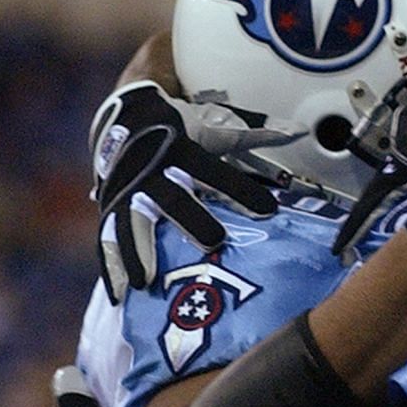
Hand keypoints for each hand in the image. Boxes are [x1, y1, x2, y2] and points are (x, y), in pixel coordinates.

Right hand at [90, 81, 292, 301]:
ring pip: (131, 222)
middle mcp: (153, 171)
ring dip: (138, 252)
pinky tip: (120, 293)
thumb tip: (299, 132)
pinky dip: (112, 266)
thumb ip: (255, 133)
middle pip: (173, 199)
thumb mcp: (213, 125)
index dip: (240, 190)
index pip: (215, 172)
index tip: (267, 210)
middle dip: (192, 221)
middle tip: (213, 242)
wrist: (122, 112)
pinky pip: (107, 237)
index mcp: (182, 150)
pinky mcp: (110, 206)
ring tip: (146, 281)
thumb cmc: (177, 125)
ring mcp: (127, 190)